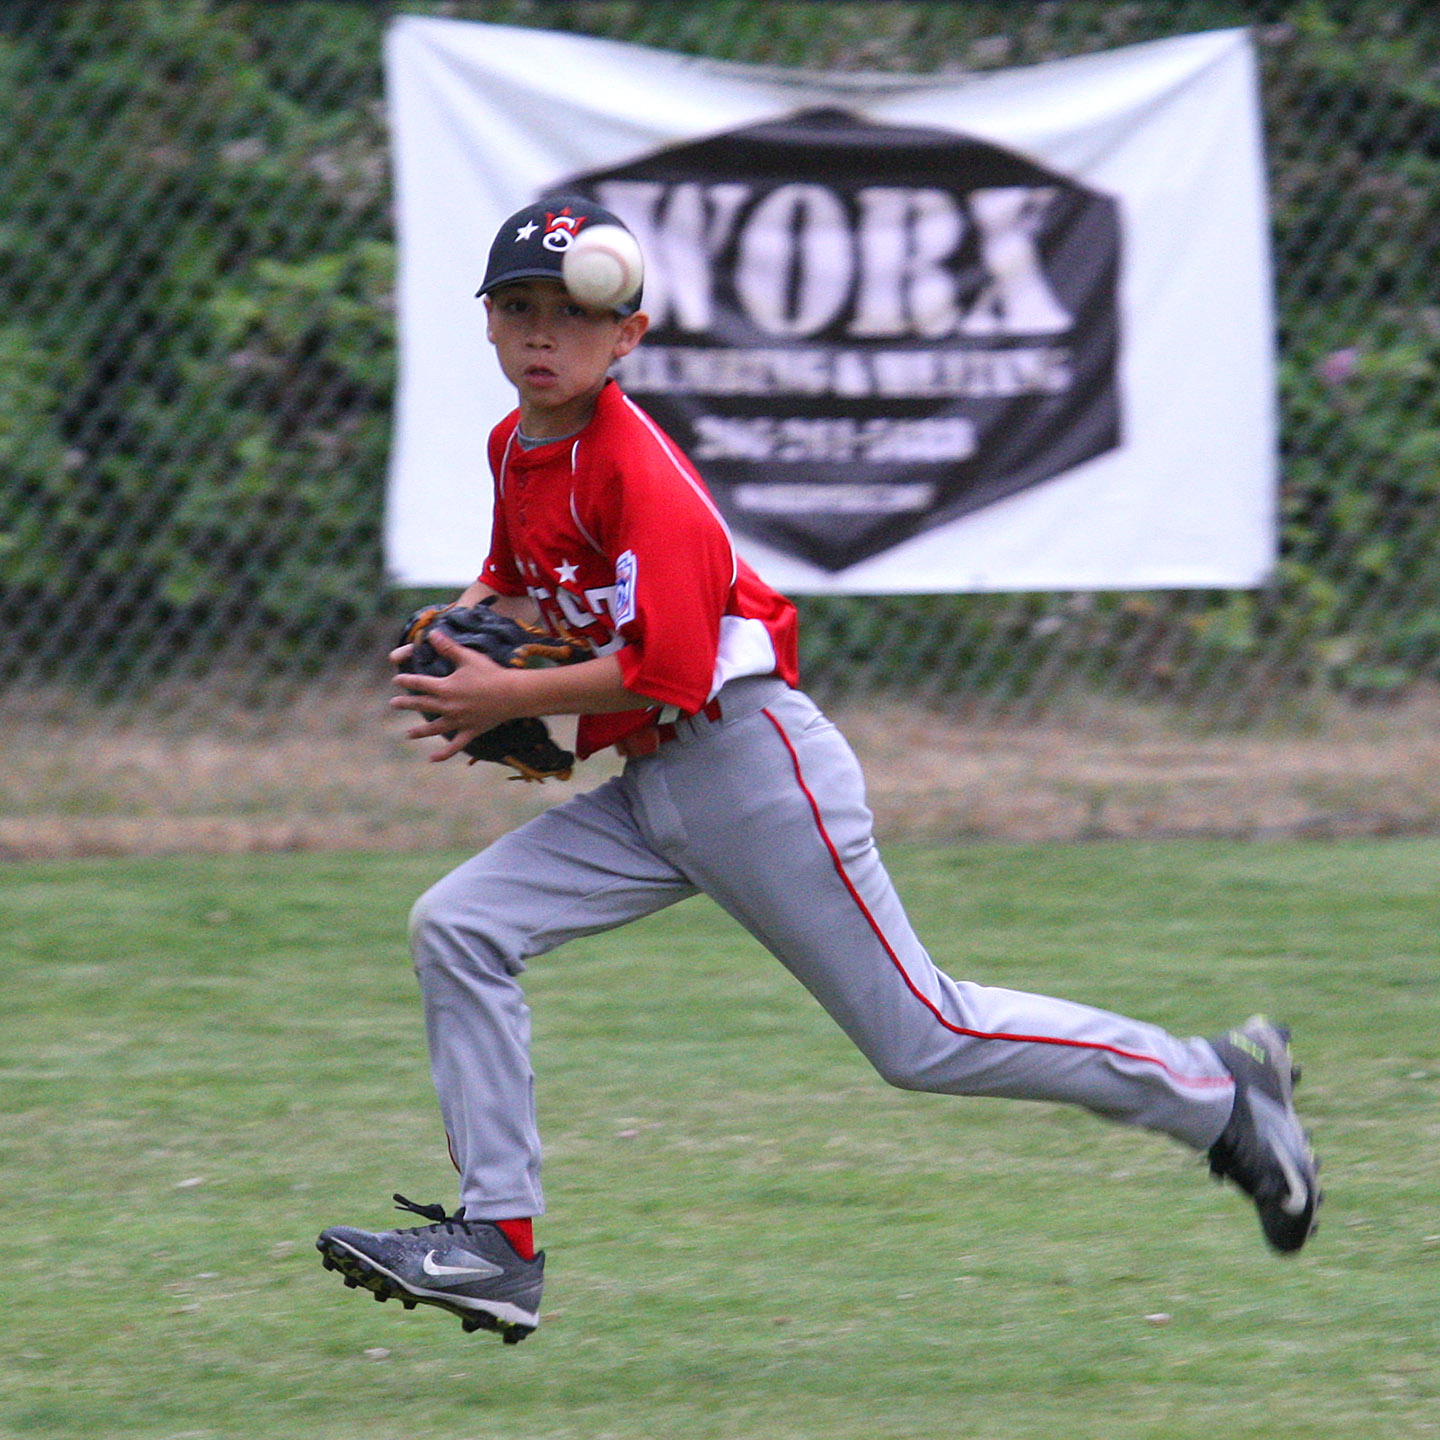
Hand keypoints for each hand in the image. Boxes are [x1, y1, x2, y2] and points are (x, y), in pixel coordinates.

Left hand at [390, 630, 524, 762]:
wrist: (512, 694)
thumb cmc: (490, 673)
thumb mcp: (467, 657)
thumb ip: (448, 647)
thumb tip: (431, 633)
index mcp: (444, 688)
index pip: (419, 683)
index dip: (406, 680)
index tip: (396, 680)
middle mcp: (447, 706)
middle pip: (422, 705)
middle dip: (406, 703)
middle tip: (394, 704)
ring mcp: (458, 721)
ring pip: (434, 728)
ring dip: (419, 731)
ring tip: (408, 734)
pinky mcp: (470, 731)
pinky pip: (454, 746)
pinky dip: (443, 754)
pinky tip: (432, 759)